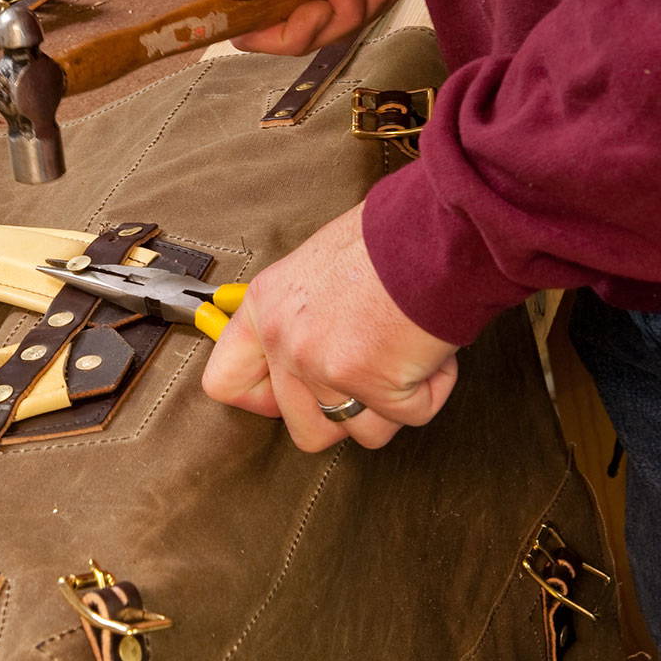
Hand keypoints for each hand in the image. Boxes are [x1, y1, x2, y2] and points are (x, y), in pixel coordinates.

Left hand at [201, 202, 459, 451]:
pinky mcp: (371, 384)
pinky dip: (431, 389)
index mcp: (264, 308)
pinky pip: (411, 416)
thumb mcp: (319, 265)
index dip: (265, 400)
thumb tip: (310, 342)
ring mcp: (323, 367)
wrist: (434, 229)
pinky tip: (432, 350)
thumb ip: (302, 314)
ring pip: (360, 431)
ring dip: (392, 403)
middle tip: (373, 372)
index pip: (226, 384)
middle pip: (303, 427)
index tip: (295, 390)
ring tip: (407, 354)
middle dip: (347, 410)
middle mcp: (284, 341)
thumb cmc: (389, 236)